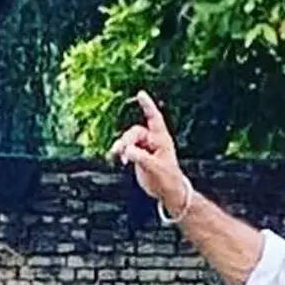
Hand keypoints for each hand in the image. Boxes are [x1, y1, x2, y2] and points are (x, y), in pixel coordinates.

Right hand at [108, 91, 189, 213]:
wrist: (168, 192)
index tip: (141, 93)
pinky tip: (117, 158)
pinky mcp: (138, 155)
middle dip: (126, 140)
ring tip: (117, 156)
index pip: (154, 118)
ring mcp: (145, 147)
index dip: (147, 105)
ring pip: (128, 140)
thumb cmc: (167, 179)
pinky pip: (126, 149)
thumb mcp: (154, 168)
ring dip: (121, 147)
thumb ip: (140, 157)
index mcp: (161, 139)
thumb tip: (126, 149)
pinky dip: (120, 152)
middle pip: (135, 132)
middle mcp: (153, 140)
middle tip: (120, 152)